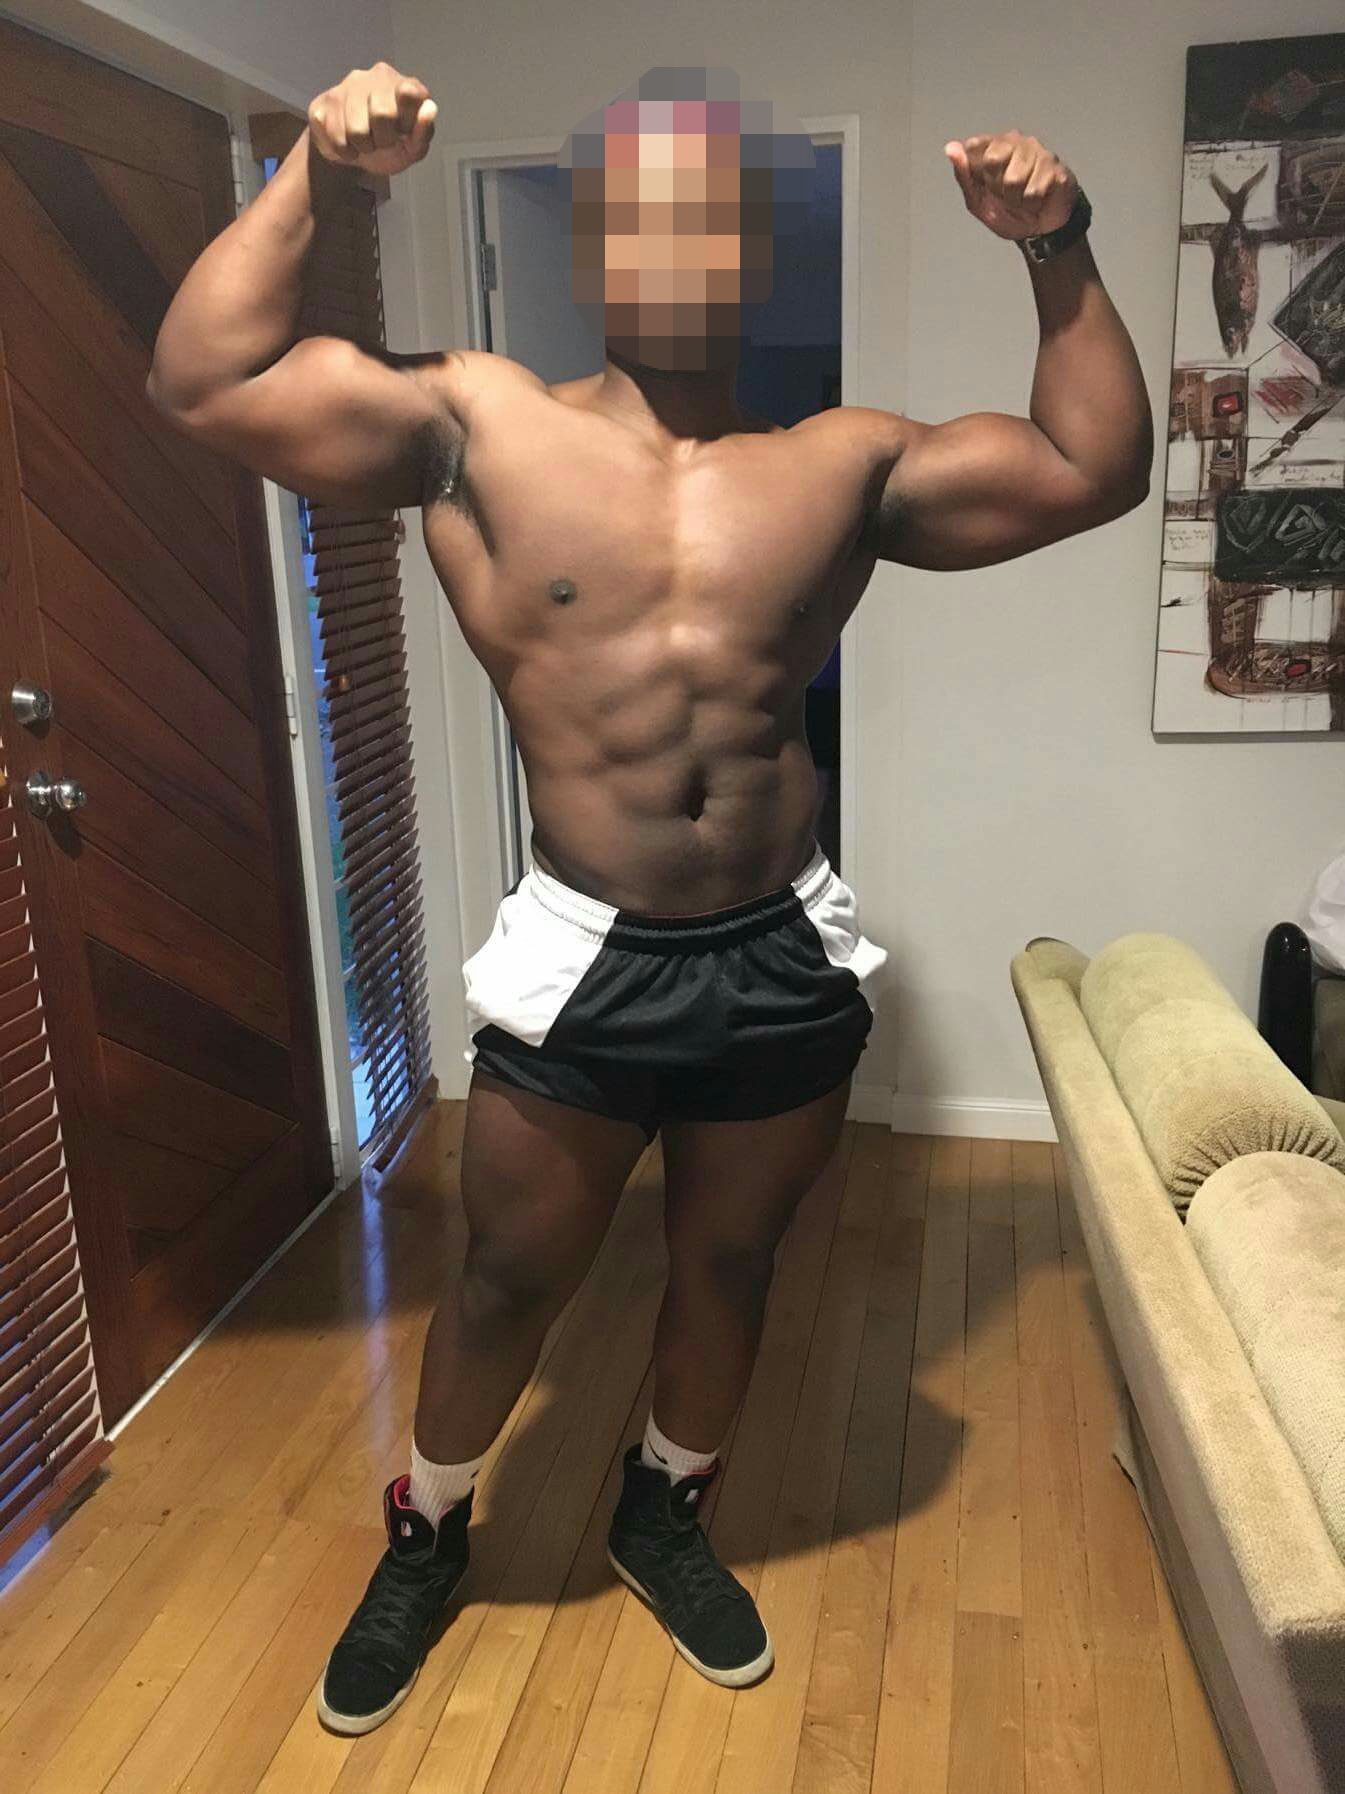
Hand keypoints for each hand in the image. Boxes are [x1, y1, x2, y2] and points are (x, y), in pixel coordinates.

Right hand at [308, 62, 436, 176]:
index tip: (402, 130)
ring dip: (363, 147)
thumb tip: (430, 108)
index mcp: (403, 84)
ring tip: (365, 142)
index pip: (408, 92)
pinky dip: (345, 151)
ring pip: (356, 129)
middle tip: (382, 142)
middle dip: (383, 139)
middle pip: (382, 114)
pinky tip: (348, 143)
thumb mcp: (413, 148)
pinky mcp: (324, 102)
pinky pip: (335, 137)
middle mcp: (375, 76)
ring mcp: (347, 86)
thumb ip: (424, 131)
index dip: (406, 120)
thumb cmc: (390, 147)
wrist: (354, 154)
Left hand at [944, 130, 1077, 240]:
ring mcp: (1038, 152)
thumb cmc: (1008, 211)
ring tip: (1022, 198)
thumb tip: (950, 147)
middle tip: (1005, 193)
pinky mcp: (1055, 167)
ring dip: (1016, 199)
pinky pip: (1033, 190)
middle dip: (996, 186)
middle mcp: (1016, 141)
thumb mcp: (978, 200)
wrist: (1039, 230)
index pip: (973, 146)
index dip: (977, 173)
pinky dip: (1032, 204)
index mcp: (993, 145)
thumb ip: (964, 175)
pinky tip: (1037, 200)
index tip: (986, 184)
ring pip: (1014, 179)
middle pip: (992, 159)